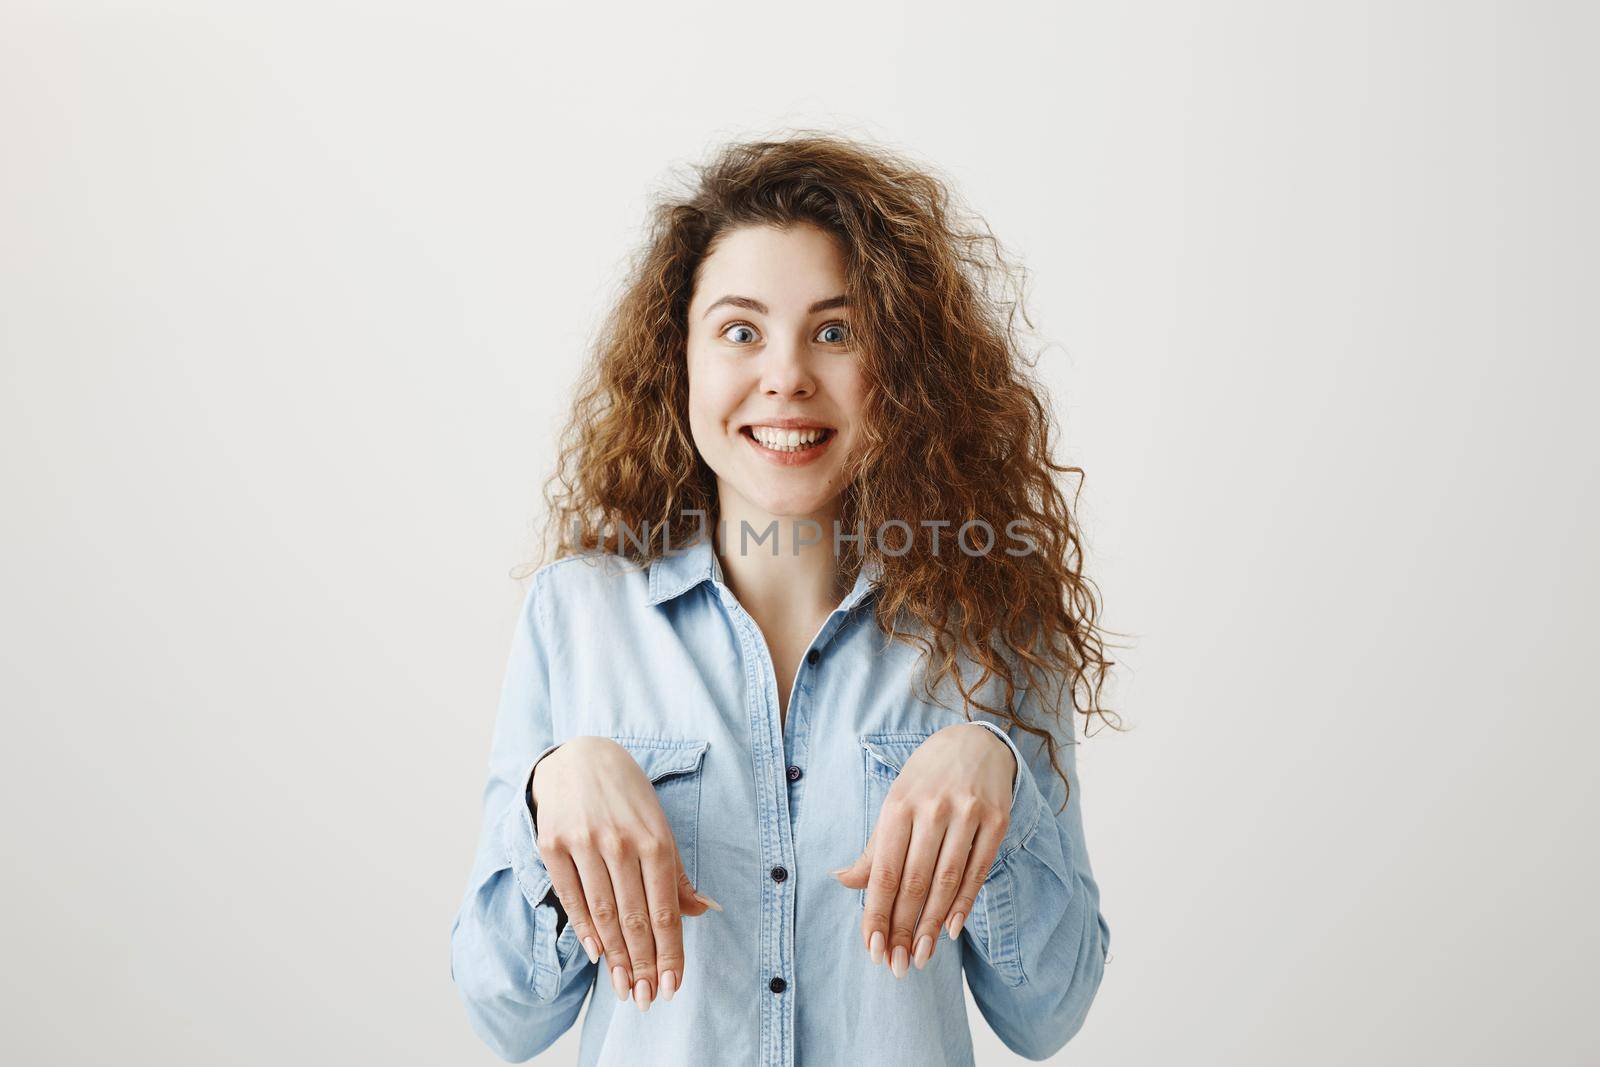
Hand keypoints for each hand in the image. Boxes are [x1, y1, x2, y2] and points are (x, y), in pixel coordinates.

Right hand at [529, 736, 718, 1011]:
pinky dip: (583, 928)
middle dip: (642, 965)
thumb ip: (677, 873)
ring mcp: (584, 842)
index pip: (665, 908)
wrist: (580, 757)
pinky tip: (596, 954)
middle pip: (634, 917)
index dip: (669, 951)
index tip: (672, 986)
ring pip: (603, 912)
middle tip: (645, 1001)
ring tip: (623, 989)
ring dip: (615, 957)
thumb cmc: (628, 798)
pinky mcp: (553, 843)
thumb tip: (704, 910)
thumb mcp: (659, 826)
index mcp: (655, 839)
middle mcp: (620, 842)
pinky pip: (570, 895)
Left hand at [831, 723, 1015, 977]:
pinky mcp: (996, 820)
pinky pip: (978, 871)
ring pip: (946, 881)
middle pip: (914, 881)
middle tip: (898, 966)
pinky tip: (950, 930)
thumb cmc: (925, 780)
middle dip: (904, 929)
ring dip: (931, 925)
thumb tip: (842, 881)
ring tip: (921, 957)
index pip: (884, 871)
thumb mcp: (894, 804)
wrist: (974, 742)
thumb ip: (874, 848)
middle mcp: (931, 809)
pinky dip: (963, 904)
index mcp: (898, 805)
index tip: (873, 950)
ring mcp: (967, 813)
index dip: (877, 914)